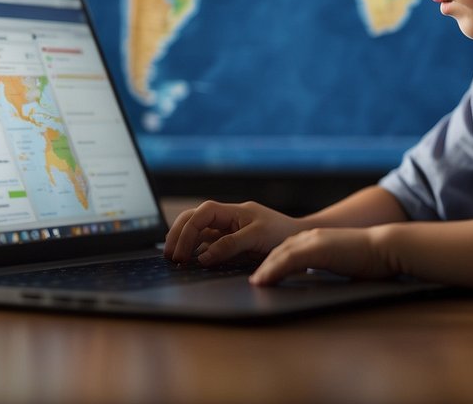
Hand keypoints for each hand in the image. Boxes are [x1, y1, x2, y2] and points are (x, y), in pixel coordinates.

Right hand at [163, 201, 301, 264]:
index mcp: (234, 211)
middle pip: (193, 218)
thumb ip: (230, 246)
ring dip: (184, 242)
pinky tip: (190, 261)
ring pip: (198, 230)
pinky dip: (195, 250)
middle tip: (170, 256)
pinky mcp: (230, 241)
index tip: (182, 253)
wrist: (302, 241)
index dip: (188, 230)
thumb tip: (202, 258)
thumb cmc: (283, 235)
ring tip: (174, 259)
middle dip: (178, 234)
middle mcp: (228, 218)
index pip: (202, 214)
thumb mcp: (257, 238)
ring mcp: (228, 229)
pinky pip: (207, 243)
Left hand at [249, 226, 398, 285]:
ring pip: (280, 254)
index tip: (263, 275)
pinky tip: (262, 281)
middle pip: (279, 250)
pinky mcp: (318, 249)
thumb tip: (321, 280)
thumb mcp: (344, 262)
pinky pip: (288, 260)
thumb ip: (329, 267)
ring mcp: (314, 241)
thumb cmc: (371, 259)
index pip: (289, 250)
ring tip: (254, 284)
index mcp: (319, 239)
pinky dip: (273, 270)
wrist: (387, 248)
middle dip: (264, 264)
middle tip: (253, 280)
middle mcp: (312, 237)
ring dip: (264, 269)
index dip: (274, 262)